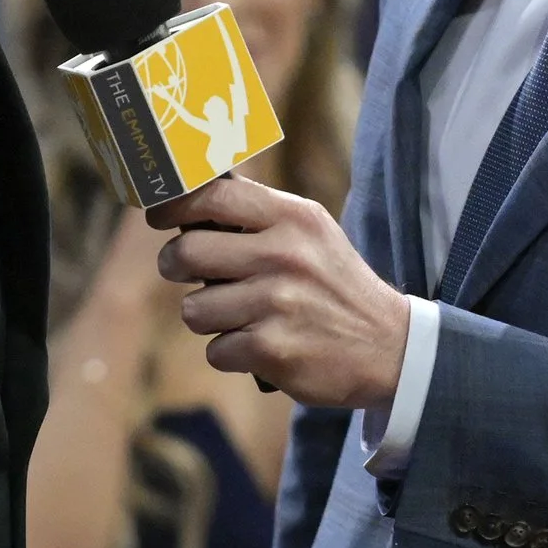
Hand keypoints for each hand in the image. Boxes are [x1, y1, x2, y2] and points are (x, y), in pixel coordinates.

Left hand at [147, 177, 407, 408]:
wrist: (389, 346)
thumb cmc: (333, 284)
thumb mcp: (310, 232)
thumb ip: (257, 214)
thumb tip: (189, 194)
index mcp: (291, 217)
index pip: (211, 195)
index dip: (172, 207)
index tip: (159, 218)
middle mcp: (283, 254)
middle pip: (186, 253)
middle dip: (175, 266)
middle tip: (188, 273)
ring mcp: (276, 303)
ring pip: (193, 309)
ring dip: (208, 318)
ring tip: (241, 315)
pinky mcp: (272, 349)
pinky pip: (215, 350)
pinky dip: (231, 353)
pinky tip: (262, 345)